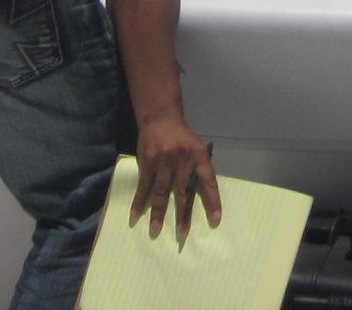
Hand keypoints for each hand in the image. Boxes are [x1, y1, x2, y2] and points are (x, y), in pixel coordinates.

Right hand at [131, 113, 222, 241]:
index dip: (213, 200)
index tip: (216, 219)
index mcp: (199, 156)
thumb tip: (205, 196)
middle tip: (182, 233)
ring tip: (156, 230)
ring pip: (162, 192)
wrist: (161, 117)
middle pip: (183, 191)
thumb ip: (199, 168)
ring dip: (159, 213)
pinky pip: (144, 186)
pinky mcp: (148, 163)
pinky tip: (135, 215)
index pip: (209, 181)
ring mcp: (164, 162)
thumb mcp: (196, 148)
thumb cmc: (182, 137)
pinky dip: (139, 201)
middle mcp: (183, 160)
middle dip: (183, 214)